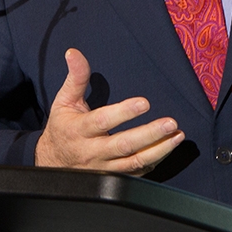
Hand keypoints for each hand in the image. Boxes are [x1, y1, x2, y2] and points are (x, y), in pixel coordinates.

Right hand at [36, 48, 184, 174]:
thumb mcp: (64, 102)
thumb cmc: (62, 128)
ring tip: (177, 136)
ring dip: (159, 149)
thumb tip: (74, 53)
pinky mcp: (114, 179)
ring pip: (134, 162)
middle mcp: (93, 151)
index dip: (124, 113)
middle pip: (124, 145)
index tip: (144, 103)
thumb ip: (75, 78)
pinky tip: (168, 148)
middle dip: (150, 134)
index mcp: (80, 130)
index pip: (102, 121)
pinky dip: (155, 161)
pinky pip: (137, 172)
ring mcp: (104, 167)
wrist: (53, 163)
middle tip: (171, 123)